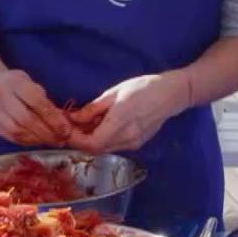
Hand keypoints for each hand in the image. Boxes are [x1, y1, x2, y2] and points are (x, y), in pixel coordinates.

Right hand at [0, 68, 71, 145]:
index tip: (66, 130)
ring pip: (17, 132)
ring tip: (52, 141)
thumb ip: (45, 101)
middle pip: (26, 120)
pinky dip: (27, 141)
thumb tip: (63, 123)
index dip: (53, 118)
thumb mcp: (30, 84)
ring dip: (38, 139)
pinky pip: (10, 137)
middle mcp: (0, 96)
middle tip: (61, 139)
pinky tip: (37, 141)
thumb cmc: (14, 83)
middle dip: (47, 133)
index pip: (37, 102)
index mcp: (15, 82)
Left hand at [67, 72, 192, 153]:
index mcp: (119, 122)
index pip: (90, 143)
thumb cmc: (143, 87)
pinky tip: (103, 126)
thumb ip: (93, 108)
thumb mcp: (114, 93)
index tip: (66, 127)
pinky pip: (114, 146)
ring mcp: (133, 143)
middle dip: (81, 139)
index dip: (74, 139)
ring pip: (104, 149)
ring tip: (87, 123)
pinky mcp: (137, 144)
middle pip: (95, 149)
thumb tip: (73, 118)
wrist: (172, 94)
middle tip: (73, 124)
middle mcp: (126, 137)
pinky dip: (103, 139)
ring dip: (92, 140)